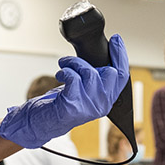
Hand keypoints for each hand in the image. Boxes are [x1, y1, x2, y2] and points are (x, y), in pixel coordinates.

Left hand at [0, 34, 128, 148]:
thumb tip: (100, 56)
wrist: (42, 124)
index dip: (121, 56)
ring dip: (74, 63)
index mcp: (106, 101)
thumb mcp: (85, 93)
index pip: (122, 76)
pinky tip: (60, 74)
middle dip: (91, 60)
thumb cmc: (62, 105)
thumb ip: (96, 80)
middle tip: (75, 61)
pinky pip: (74, 78)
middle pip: (111, 73)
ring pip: (90, 73)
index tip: (116, 39)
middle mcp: (101, 105)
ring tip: (64, 65)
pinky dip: (65, 71)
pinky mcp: (72, 105)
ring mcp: (88, 106)